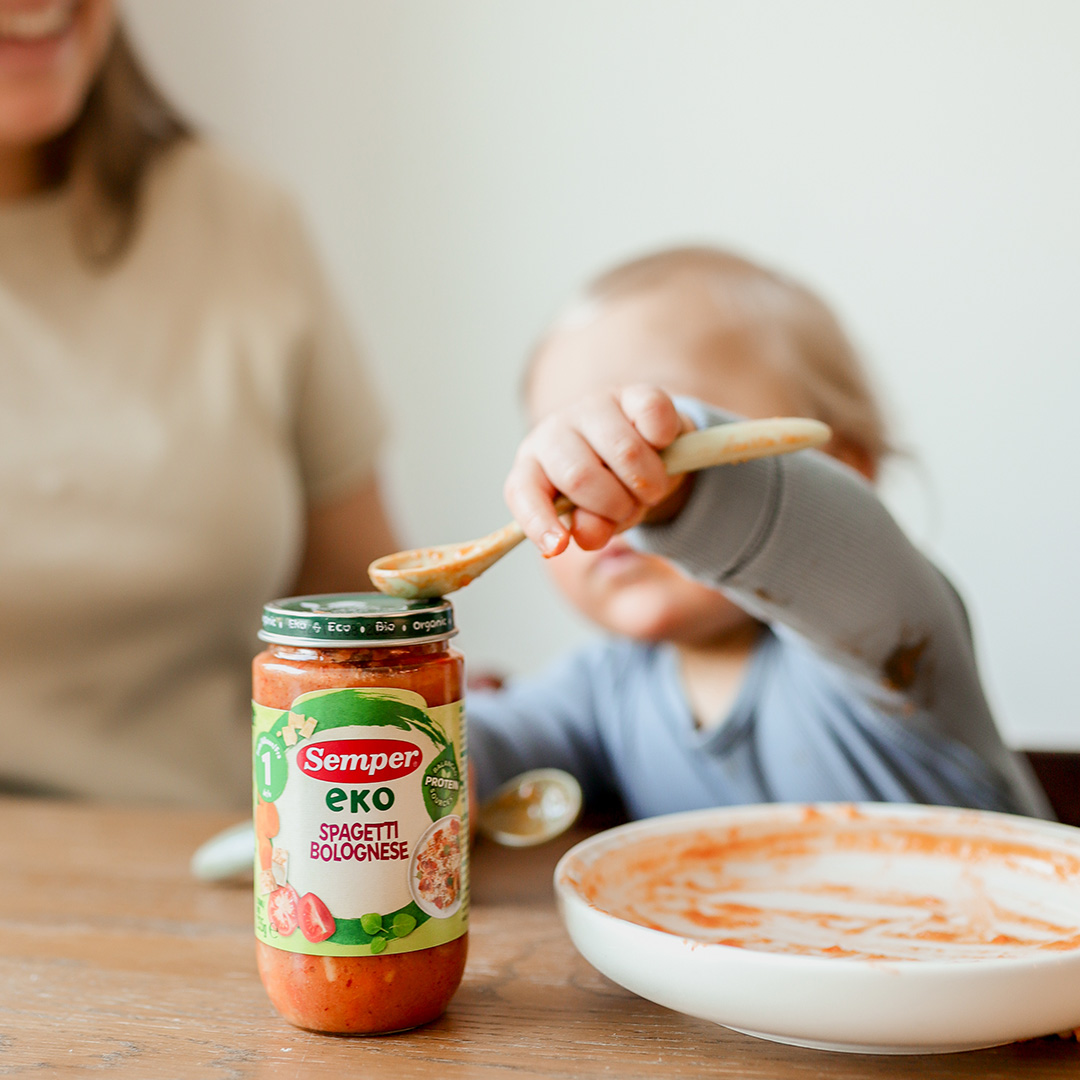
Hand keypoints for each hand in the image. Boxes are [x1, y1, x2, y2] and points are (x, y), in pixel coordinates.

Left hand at [504, 384, 693, 555]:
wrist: (645, 452)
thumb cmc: (610, 491)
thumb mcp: (600, 520)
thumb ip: (592, 530)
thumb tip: (589, 536)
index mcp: (533, 470)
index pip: (523, 493)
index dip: (538, 521)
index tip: (559, 546)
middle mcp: (554, 433)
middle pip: (579, 476)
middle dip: (615, 505)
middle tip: (632, 507)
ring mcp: (590, 407)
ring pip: (623, 451)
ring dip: (649, 482)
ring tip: (652, 487)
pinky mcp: (631, 392)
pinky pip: (652, 415)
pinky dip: (664, 440)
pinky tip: (662, 445)